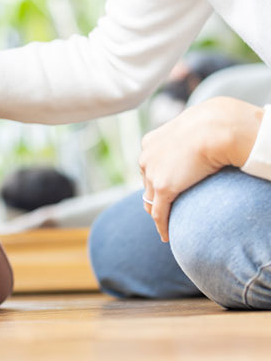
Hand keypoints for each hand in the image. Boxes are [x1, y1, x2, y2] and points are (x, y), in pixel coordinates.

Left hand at [139, 96, 262, 241]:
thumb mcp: (193, 129)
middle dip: (152, 196)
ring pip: (150, 200)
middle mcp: (146, 158)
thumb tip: (201, 138)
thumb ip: (189, 138)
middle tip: (161, 208)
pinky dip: (161, 225)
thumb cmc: (212, 124)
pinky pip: (159, 213)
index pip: (149, 166)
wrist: (214, 128)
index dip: (154, 178)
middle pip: (146, 183)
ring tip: (164, 223)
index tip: (162, 188)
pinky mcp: (163, 187)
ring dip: (156, 212)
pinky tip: (166, 236)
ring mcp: (153, 173)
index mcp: (150, 143)